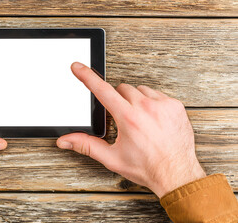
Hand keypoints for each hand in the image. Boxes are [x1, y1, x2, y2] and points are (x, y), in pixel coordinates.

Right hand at [57, 62, 205, 196]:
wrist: (176, 175)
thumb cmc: (147, 167)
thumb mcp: (112, 158)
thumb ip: (86, 145)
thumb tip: (66, 140)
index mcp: (129, 118)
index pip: (102, 90)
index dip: (87, 77)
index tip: (78, 67)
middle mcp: (147, 108)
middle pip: (121, 88)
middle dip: (117, 100)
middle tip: (121, 117)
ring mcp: (164, 105)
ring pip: (140, 89)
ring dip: (135, 100)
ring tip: (138, 119)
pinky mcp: (176, 106)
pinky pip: (157, 94)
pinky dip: (152, 103)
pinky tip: (152, 118)